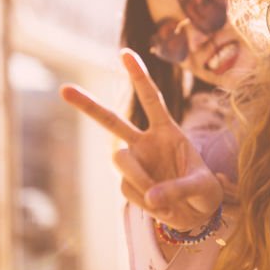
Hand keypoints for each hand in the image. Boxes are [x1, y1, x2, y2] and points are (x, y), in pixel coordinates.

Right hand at [60, 49, 223, 231]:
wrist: (198, 216)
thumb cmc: (205, 192)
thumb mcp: (202, 187)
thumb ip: (178, 189)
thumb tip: (151, 197)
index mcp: (168, 131)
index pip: (151, 99)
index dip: (139, 76)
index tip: (125, 53)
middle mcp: (146, 143)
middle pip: (112, 121)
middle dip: (88, 105)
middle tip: (64, 89)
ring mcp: (135, 163)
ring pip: (120, 161)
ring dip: (139, 179)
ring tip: (163, 200)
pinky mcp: (129, 185)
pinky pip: (128, 190)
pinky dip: (144, 200)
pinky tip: (161, 207)